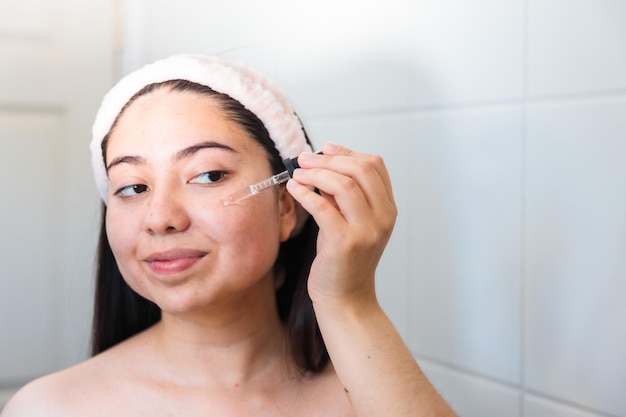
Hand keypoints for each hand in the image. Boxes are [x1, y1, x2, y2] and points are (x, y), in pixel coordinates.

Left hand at [286, 142, 396, 307]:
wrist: (346, 298)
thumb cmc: (344, 260)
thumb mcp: (351, 222)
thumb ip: (344, 196)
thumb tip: (322, 163)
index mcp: (387, 209)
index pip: (374, 165)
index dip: (348, 151)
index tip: (326, 147)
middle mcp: (382, 217)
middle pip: (360, 169)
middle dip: (329, 158)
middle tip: (305, 159)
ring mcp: (366, 230)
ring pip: (344, 184)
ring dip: (316, 173)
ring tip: (298, 173)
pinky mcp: (344, 242)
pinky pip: (323, 207)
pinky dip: (306, 193)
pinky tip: (295, 188)